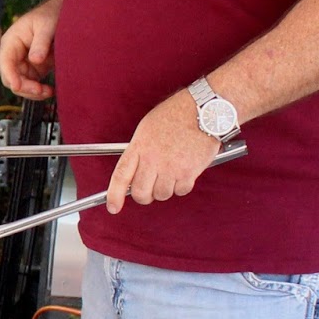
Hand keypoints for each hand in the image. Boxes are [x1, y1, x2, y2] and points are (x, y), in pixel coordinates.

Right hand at [0, 1, 60, 99]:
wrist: (60, 14)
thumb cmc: (50, 16)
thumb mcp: (47, 25)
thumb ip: (41, 42)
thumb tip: (35, 60)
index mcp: (11, 41)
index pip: (5, 62)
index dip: (10, 75)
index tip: (18, 86)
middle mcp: (13, 55)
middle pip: (10, 78)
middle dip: (24, 87)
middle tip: (41, 91)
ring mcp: (22, 64)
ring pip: (20, 85)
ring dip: (32, 93)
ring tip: (49, 92)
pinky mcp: (33, 70)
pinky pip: (31, 85)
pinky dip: (40, 91)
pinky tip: (51, 91)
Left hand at [106, 90, 220, 213]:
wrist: (204, 110)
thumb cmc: (177, 115)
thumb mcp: (147, 129)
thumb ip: (139, 152)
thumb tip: (134, 172)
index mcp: (139, 146)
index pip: (121, 176)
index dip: (114, 195)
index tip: (113, 207)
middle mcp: (152, 159)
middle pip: (141, 193)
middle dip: (144, 196)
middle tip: (150, 189)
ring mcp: (170, 168)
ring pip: (162, 195)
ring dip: (165, 189)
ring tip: (171, 172)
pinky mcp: (189, 172)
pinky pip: (181, 191)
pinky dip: (182, 186)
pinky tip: (185, 171)